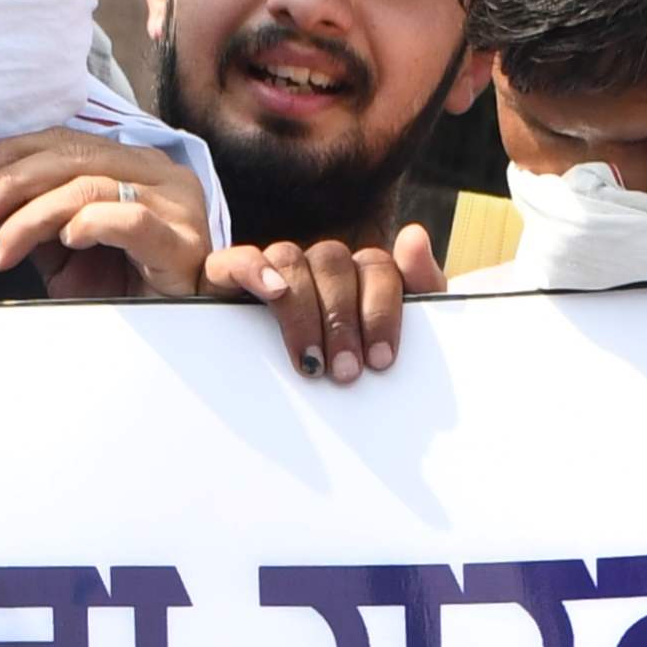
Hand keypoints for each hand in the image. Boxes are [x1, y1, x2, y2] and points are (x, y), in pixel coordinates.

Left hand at [0, 130, 213, 300]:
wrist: (172, 341)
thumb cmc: (124, 293)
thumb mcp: (68, 251)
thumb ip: (39, 219)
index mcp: (134, 165)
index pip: (68, 142)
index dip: (15, 152)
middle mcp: (159, 173)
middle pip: (75, 158)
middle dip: (13, 183)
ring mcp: (175, 204)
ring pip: (91, 188)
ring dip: (33, 216)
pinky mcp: (183, 241)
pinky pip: (131, 219)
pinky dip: (91, 224)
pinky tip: (66, 240)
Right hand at [209, 223, 443, 377]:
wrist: (274, 411)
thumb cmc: (344, 372)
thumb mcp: (387, 344)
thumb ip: (418, 290)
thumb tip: (414, 235)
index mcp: (356, 277)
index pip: (375, 267)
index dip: (382, 310)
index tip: (381, 360)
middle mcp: (315, 267)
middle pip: (334, 261)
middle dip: (344, 320)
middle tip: (347, 372)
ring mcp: (273, 271)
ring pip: (291, 259)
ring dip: (305, 311)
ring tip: (312, 362)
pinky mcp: (227, 280)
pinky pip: (239, 259)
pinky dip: (256, 270)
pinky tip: (273, 294)